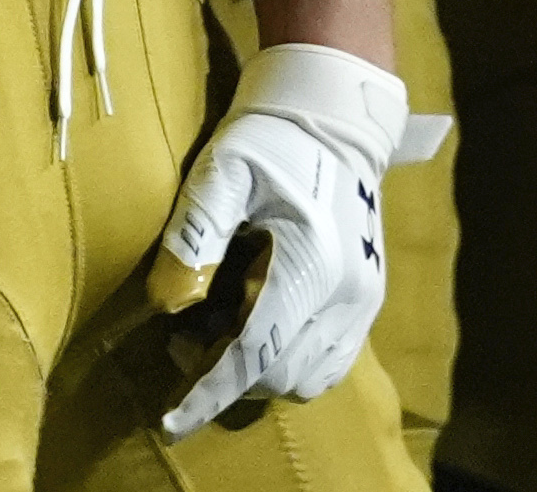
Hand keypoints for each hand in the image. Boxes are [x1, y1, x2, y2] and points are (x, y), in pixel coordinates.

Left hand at [147, 38, 404, 436]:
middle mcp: (345, 292)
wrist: (334, 116)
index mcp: (310, 263)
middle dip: (225, 373)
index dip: (208, 393)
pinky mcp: (370, 296)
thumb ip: (193, 237)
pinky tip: (266, 328)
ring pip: (305, 376)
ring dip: (259, 371)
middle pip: (276, 373)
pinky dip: (294, 362)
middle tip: (186, 336)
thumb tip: (167, 305)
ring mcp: (364, 297)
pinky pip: (331, 363)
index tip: (172, 422)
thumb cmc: (270, 138)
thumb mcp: (220, 174)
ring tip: (225, 329)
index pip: (254, 352)